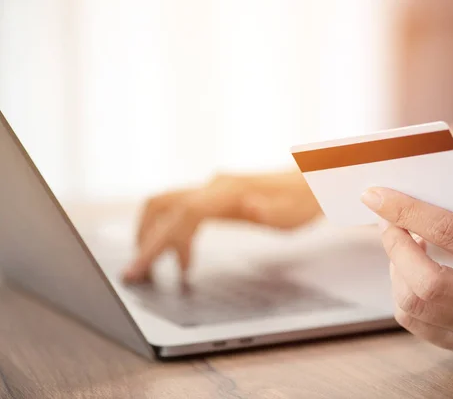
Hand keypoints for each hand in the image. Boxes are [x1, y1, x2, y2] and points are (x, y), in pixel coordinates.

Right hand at [123, 170, 320, 282]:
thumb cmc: (302, 203)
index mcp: (227, 193)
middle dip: (143, 240)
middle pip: (161, 206)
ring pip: (165, 205)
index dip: (155, 242)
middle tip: (135, 274)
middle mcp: (213, 186)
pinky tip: (182, 258)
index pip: (179, 215)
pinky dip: (170, 233)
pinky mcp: (214, 195)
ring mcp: (211, 189)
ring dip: (152, 235)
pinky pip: (180, 211)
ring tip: (155, 269)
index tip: (139, 268)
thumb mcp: (291, 214)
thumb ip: (268, 211)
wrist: (312, 184)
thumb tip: (249, 205)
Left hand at [361, 187, 452, 351]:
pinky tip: (412, 273)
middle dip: (395, 246)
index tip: (375, 196)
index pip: (449, 232)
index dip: (405, 211)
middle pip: (427, 281)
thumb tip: (394, 203)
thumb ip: (448, 210)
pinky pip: (412, 320)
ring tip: (407, 247)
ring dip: (396, 269)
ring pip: (413, 304)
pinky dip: (401, 291)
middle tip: (388, 223)